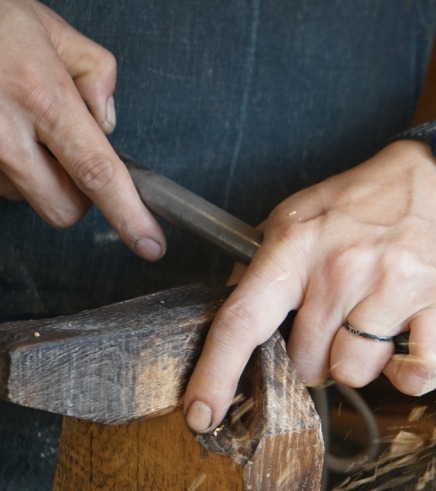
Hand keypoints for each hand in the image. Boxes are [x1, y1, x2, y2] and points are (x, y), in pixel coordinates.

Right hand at [0, 0, 164, 258]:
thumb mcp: (51, 30)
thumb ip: (96, 73)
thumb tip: (104, 120)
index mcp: (41, 97)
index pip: (97, 172)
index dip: (128, 215)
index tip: (151, 244)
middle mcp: (4, 130)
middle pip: (62, 209)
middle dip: (78, 196)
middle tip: (70, 156)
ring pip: (25, 196)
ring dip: (35, 175)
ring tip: (18, 123)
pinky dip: (7, 165)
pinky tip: (0, 126)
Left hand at [182, 140, 435, 432]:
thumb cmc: (366, 203)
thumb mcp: (299, 216)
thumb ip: (262, 264)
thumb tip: (229, 311)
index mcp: (296, 246)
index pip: (242, 321)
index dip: (216, 375)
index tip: (201, 414)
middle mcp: (342, 268)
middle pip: (306, 362)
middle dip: (316, 359)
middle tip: (336, 326)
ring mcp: (394, 287)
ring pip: (354, 372)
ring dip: (361, 363)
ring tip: (374, 327)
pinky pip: (415, 375)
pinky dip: (408, 374)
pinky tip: (405, 348)